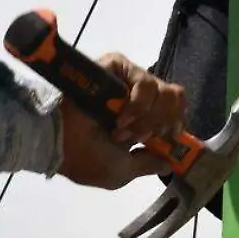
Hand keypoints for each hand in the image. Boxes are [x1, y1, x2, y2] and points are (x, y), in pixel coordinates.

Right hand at [54, 53, 187, 190]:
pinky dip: (138, 104)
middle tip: (141, 138)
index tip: (169, 136)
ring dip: (146, 119)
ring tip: (122, 131)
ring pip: (164, 91)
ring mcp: (128, 80)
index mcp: (142, 119)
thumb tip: (169, 164)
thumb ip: (148, 165)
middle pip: (175, 97)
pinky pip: (145, 81)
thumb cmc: (86, 158)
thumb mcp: (122, 170)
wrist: (60, 142)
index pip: (176, 109)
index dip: (179, 122)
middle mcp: (138, 97)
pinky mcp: (117, 66)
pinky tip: (120, 118)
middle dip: (162, 123)